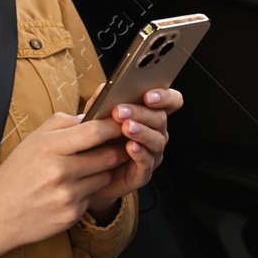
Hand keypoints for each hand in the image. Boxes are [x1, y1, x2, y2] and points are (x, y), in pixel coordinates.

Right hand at [0, 111, 128, 257]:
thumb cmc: (16, 175)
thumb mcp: (32, 141)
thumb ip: (61, 124)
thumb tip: (90, 116)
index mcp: (49, 147)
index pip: (93, 132)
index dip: (113, 127)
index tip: (122, 123)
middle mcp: (60, 172)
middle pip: (107, 156)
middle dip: (116, 149)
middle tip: (120, 145)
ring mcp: (67, 195)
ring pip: (104, 176)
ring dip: (102, 171)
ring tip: (85, 169)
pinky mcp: (72, 214)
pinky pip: (93, 196)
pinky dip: (88, 191)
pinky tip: (70, 190)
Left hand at [81, 84, 183, 219]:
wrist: (86, 169)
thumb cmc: (96, 138)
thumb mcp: (96, 113)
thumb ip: (103, 98)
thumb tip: (109, 85)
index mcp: (149, 113)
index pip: (171, 101)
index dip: (165, 97)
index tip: (148, 96)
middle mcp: (156, 132)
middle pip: (161, 118)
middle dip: (142, 113)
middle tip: (121, 111)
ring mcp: (152, 152)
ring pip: (157, 140)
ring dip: (141, 132)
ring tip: (126, 128)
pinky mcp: (144, 172)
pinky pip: (148, 162)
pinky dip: (140, 153)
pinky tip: (130, 147)